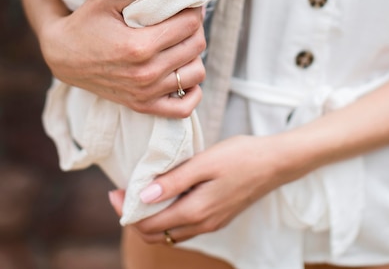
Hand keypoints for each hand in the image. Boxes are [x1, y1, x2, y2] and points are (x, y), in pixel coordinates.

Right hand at [24, 0, 205, 116]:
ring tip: (180, 42)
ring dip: (194, 55)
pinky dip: (191, 90)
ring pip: (197, 73)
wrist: (63, 57)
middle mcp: (146, 73)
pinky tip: (181, 71)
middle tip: (184, 18)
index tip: (187, 3)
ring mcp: (146, 93)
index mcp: (140, 45)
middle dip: (195, 28)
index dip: (193, 9)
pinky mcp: (144, 106)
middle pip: (197, 46)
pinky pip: (185, 107)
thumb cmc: (86, 23)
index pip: (190, 24)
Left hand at [109, 134, 301, 243]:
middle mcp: (201, 224)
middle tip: (122, 193)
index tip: (114, 192)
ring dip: (151, 218)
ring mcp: (211, 223)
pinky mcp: (217, 217)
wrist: (275, 162)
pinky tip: (167, 195)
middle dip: (134, 217)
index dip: (126, 211)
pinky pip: (184, 226)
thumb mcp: (205, 162)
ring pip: (170, 232)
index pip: (149, 224)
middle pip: (156, 233)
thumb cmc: (240, 156)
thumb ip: (175, 180)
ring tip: (140, 193)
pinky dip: (168, 217)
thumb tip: (144, 196)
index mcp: (195, 211)